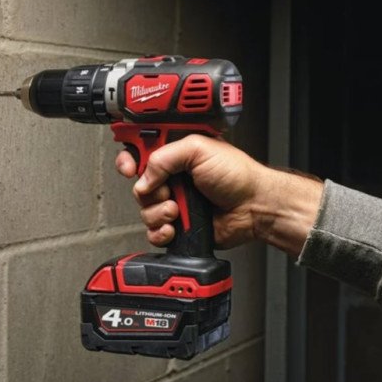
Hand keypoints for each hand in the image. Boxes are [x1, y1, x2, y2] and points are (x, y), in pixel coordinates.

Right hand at [115, 135, 323, 256]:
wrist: (254, 207)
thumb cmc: (237, 175)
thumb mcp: (199, 149)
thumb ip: (164, 157)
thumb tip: (144, 176)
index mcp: (175, 154)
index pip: (139, 152)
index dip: (128, 160)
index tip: (129, 168)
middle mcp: (172, 177)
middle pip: (138, 185)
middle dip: (150, 191)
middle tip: (169, 191)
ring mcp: (174, 202)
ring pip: (145, 211)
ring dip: (159, 213)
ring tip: (179, 210)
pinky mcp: (178, 225)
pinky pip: (154, 232)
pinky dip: (161, 232)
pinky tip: (176, 227)